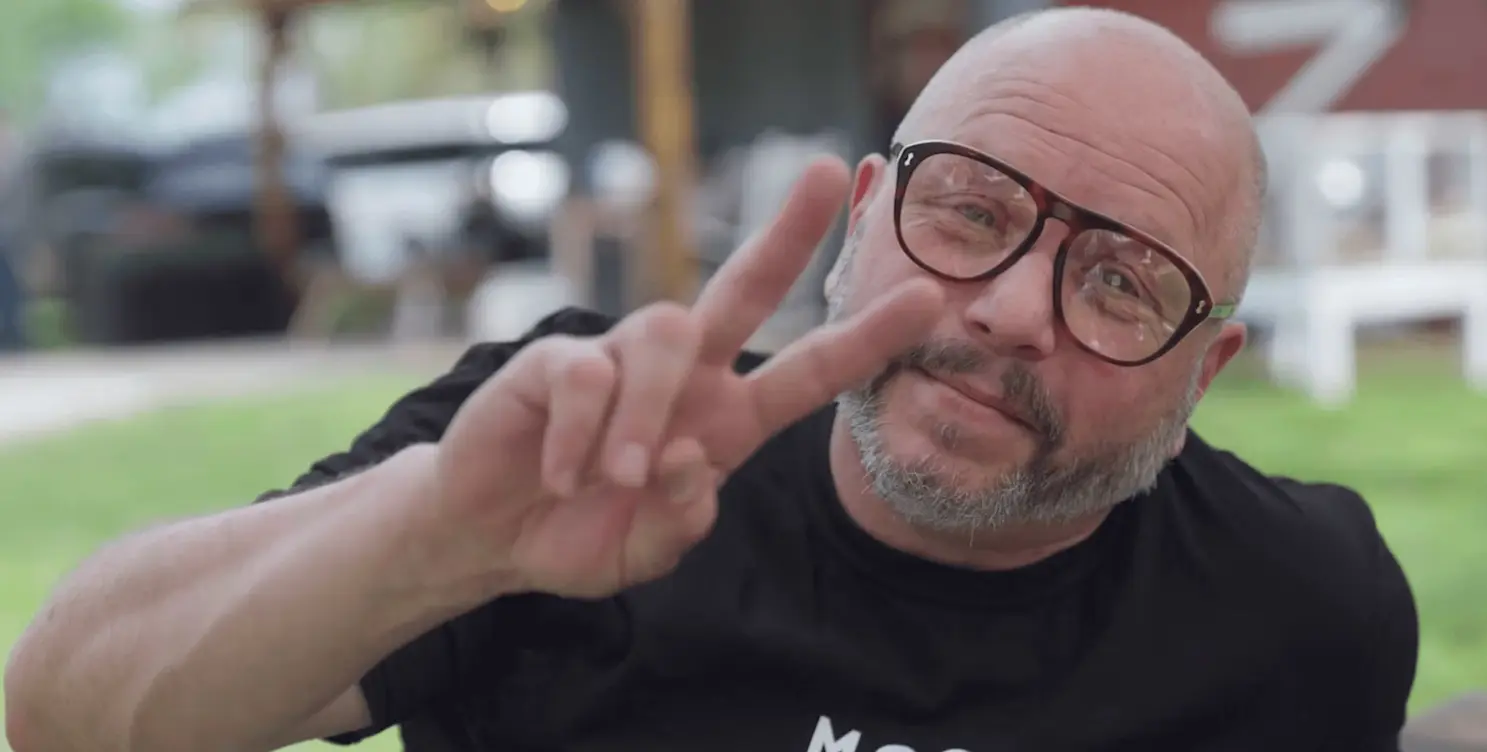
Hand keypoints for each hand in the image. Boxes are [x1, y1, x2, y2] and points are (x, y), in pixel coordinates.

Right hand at [434, 157, 942, 598]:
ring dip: (648, 414)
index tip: (928, 297)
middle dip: (787, 234)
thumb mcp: (645, 553)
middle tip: (825, 172)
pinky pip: (586, 373)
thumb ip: (682, 521)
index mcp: (727, 420)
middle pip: (742, 288)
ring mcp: (620, 360)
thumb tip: (694, 460)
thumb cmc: (579, 534)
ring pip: (666, 336)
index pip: (808, 372)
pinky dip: (580, 433)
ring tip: (619, 477)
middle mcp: (685, 376)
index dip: (865, 337)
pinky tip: (560, 475)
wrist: (491, 538)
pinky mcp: (555, 359)